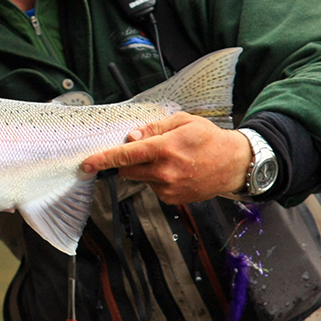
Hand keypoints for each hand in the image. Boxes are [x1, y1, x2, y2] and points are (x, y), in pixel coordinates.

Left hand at [79, 112, 251, 203]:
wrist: (234, 164)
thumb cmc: (209, 139)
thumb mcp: (182, 121)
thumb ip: (153, 128)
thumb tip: (132, 137)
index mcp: (164, 149)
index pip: (125, 155)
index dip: (103, 159)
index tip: (86, 164)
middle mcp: (164, 172)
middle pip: (127, 169)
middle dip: (127, 160)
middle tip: (145, 150)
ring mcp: (168, 188)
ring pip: (139, 178)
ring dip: (145, 169)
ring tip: (170, 159)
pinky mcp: (172, 199)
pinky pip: (152, 188)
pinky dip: (157, 179)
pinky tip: (176, 171)